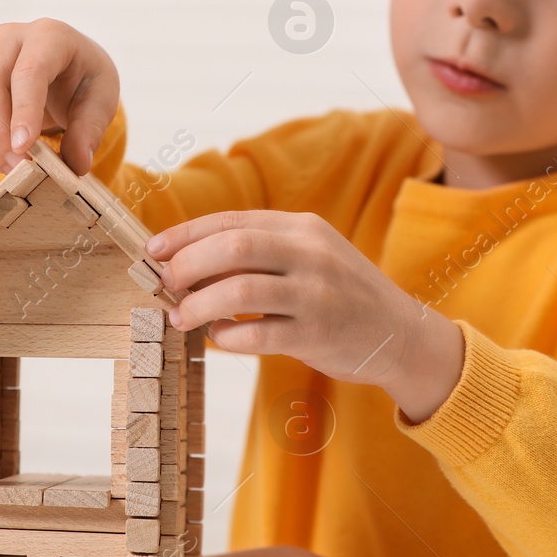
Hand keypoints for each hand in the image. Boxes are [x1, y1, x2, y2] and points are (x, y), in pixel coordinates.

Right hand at [0, 19, 119, 174]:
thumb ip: (90, 130)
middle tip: (19, 165)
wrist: (65, 70)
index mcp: (49, 35)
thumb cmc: (83, 79)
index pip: (28, 71)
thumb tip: (77, 163)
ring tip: (12, 168)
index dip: (23, 111)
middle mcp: (9, 38)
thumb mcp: (101, 100)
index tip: (24, 147)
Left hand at [148, 210, 465, 422]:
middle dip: (187, 263)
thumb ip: (261, 252)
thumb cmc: (342, 294)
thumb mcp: (311, 256)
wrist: (401, 334)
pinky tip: (218, 336)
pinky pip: (258, 333)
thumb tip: (189, 260)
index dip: (186, 234)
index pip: (232, 221)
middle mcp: (311, 253)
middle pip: (233, 247)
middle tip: (165, 282)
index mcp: (303, 228)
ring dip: (199, 304)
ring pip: (240, 289)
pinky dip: (228, 335)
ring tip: (180, 315)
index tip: (154, 250)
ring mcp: (316, 294)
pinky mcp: (318, 334)